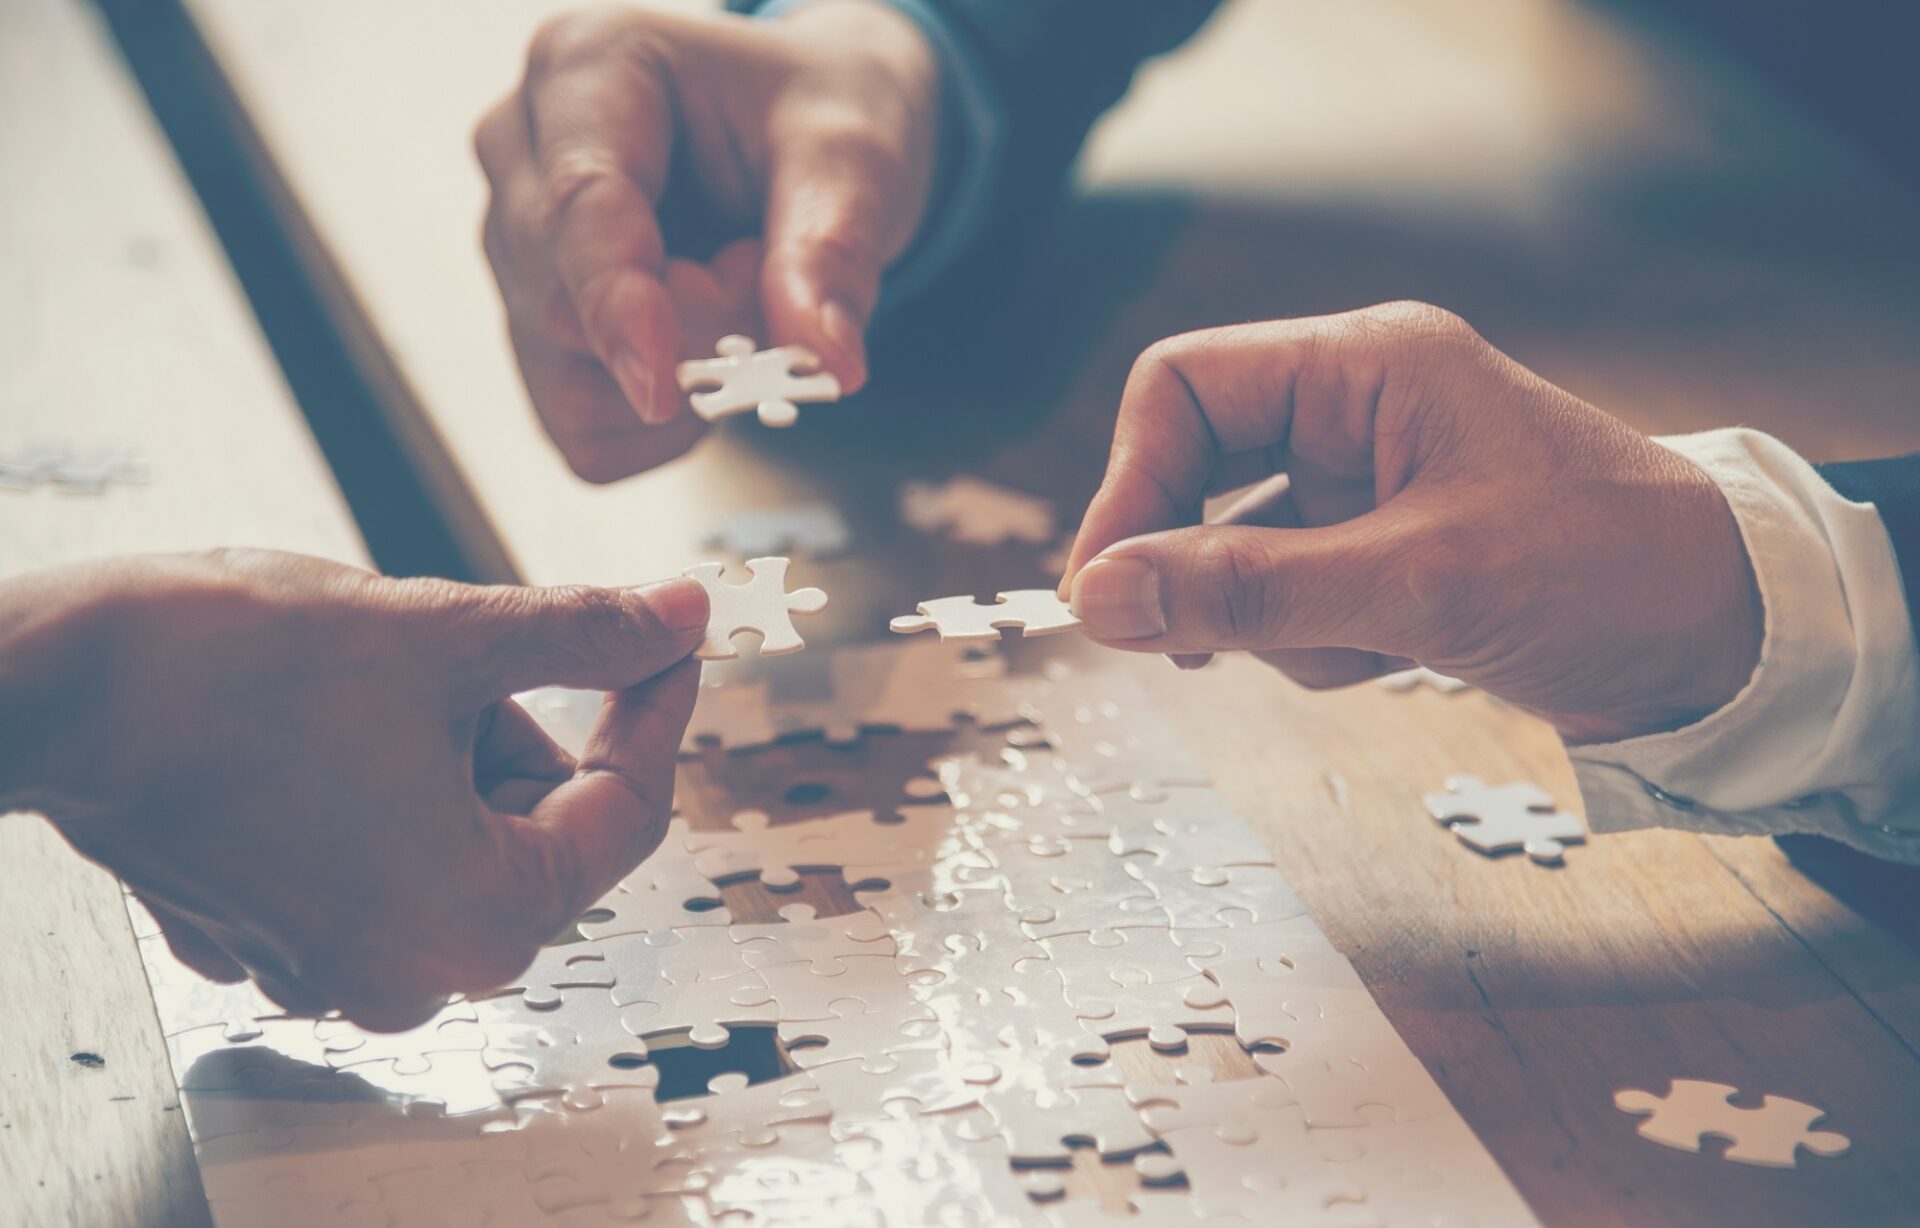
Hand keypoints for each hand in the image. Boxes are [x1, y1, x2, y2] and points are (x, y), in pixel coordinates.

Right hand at [1, 549, 707, 1029]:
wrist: (56, 687)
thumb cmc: (230, 669)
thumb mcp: (451, 634)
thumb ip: (588, 633)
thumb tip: (681, 615)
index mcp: (478, 919)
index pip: (628, 811)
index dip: (656, 708)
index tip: (666, 641)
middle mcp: (411, 973)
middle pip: (540, 834)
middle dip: (527, 732)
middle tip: (488, 651)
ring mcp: (334, 964)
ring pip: (461, 840)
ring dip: (455, 752)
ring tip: (391, 679)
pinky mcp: (274, 934)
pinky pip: (382, 856)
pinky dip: (387, 784)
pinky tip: (337, 722)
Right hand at [475, 2, 941, 480]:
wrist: (808, 138)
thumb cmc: (816, 120)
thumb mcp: (855, 156)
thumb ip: (833, 248)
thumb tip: (826, 359)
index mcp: (587, 68)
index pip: (578, 206)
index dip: (620, 305)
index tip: (664, 385)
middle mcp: (523, 153)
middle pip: (564, 305)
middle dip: (691, 337)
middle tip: (765, 279)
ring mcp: (518, 251)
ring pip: (567, 384)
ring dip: (680, 384)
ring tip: (739, 298)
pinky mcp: (535, 332)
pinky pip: (581, 432)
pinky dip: (661, 427)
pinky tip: (706, 354)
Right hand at [1062, 303, 1763, 742]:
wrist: (1727, 639)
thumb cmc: (1606, 570)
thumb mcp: (1417, 583)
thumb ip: (1250, 588)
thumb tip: (1100, 596)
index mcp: (1365, 365)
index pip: (1183, 389)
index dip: (1130, 485)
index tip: (1109, 589)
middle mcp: (1356, 410)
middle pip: (1197, 471)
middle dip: (1198, 565)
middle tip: (1186, 648)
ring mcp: (1367, 483)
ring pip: (1236, 549)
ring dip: (1272, 620)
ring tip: (1365, 648)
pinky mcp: (1383, 551)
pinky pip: (1289, 596)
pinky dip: (1316, 645)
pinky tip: (1395, 658)